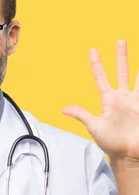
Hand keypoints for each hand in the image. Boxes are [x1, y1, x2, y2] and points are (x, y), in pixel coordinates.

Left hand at [63, 40, 138, 161]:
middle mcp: (123, 97)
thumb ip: (82, 115)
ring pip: (138, 77)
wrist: (130, 153)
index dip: (97, 64)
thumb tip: (62, 109)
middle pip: (122, 71)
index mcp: (109, 100)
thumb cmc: (112, 143)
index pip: (101, 77)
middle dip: (121, 56)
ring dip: (138, 66)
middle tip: (120, 40)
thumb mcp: (94, 127)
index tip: (93, 50)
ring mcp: (136, 101)